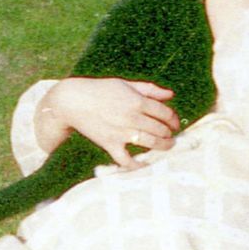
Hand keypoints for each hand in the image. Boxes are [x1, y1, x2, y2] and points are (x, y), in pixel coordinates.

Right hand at [37, 77, 179, 168]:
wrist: (73, 101)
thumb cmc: (100, 90)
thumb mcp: (125, 84)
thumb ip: (149, 89)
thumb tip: (171, 95)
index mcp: (137, 101)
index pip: (165, 113)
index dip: (174, 119)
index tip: (175, 123)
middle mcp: (132, 117)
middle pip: (160, 129)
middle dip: (170, 133)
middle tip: (171, 136)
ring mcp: (122, 132)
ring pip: (150, 143)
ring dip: (163, 146)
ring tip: (167, 146)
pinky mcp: (110, 144)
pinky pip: (126, 160)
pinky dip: (136, 165)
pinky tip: (144, 165)